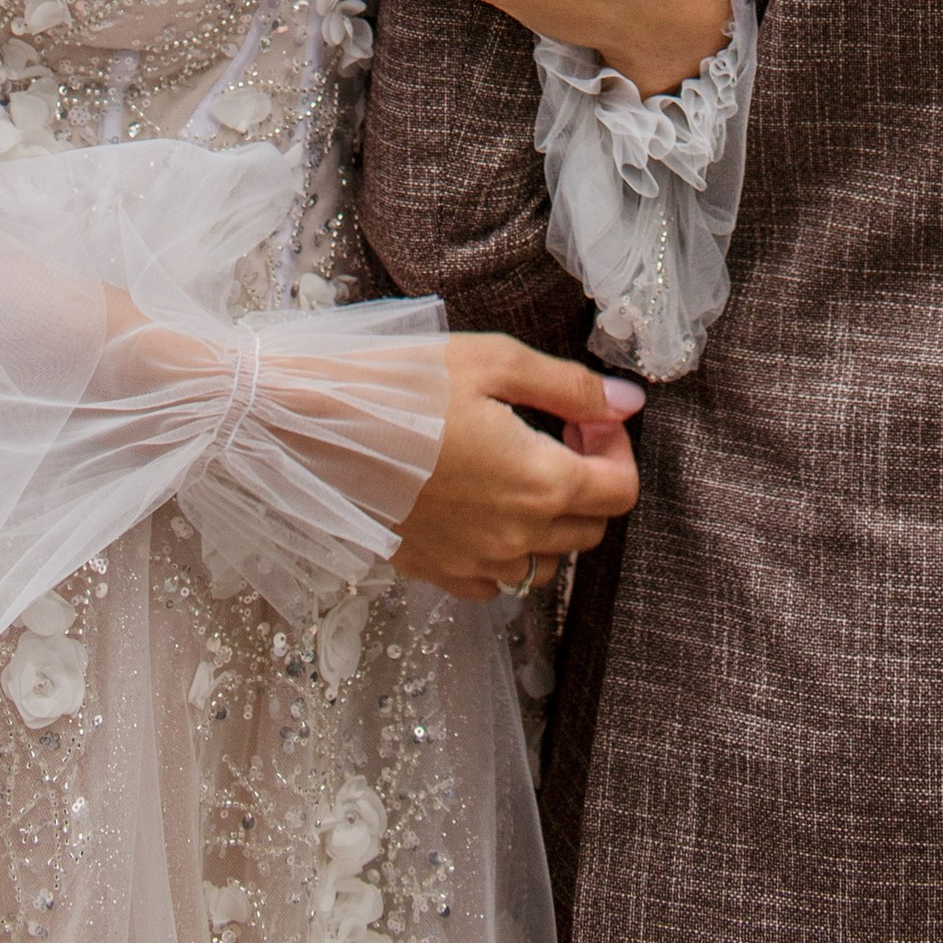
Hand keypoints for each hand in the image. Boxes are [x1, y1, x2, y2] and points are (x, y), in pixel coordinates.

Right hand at [390, 335, 644, 601]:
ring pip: (547, 561)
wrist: (315, 426)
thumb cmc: (402, 385)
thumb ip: (571, 386)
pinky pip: (497, 580)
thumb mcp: (494, 362)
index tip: (584, 415)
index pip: (620, 490)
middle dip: (588, 477)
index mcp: (539, 482)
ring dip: (551, 518)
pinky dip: (505, 550)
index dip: (615, 446)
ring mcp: (476, 563)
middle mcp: (515, 536)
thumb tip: (628, 402)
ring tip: (516, 464)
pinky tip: (480, 503)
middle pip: (590, 528)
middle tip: (553, 429)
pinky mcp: (439, 573)